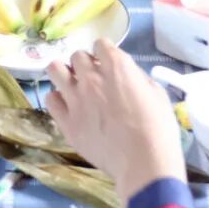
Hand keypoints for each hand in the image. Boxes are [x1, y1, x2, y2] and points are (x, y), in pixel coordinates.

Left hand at [47, 41, 184, 205]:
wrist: (144, 164)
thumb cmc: (158, 128)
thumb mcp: (156, 93)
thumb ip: (137, 78)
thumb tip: (127, 77)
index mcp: (116, 65)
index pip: (100, 43)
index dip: (105, 54)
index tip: (109, 65)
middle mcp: (91, 76)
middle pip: (77, 56)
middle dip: (85, 65)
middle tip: (94, 80)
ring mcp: (75, 98)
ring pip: (55, 70)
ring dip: (64, 74)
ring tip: (73, 87)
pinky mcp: (66, 122)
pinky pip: (50, 99)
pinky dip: (58, 100)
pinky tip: (68, 107)